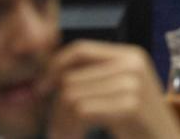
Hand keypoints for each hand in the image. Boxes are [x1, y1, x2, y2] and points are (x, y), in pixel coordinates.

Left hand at [43, 40, 179, 138]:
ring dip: (61, 122)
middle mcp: (132, 64)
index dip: (55, 67)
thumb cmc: (138, 123)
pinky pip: (81, 111)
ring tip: (67, 135)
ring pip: (71, 96)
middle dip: (55, 107)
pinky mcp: (130, 106)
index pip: (80, 49)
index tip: (41, 89)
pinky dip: (71, 129)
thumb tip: (48, 75)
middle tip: (57, 128)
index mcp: (130, 55)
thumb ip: (95, 78)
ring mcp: (133, 83)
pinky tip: (77, 138)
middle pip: (70, 78)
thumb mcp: (121, 91)